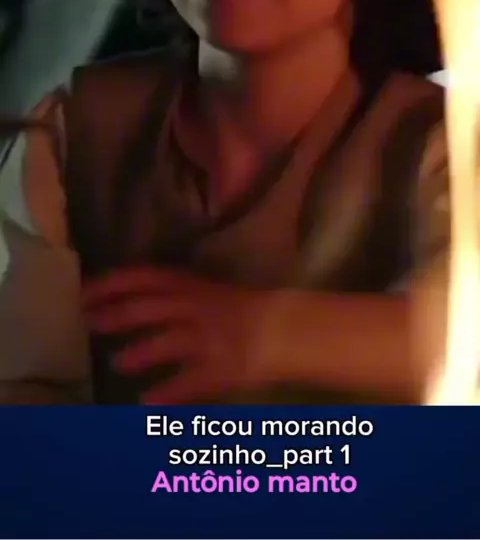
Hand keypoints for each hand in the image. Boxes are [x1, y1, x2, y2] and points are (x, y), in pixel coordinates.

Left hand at [84, 267, 268, 403]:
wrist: (286, 329)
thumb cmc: (240, 310)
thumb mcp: (204, 292)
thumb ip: (170, 297)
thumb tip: (121, 306)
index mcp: (192, 285)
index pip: (144, 277)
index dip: (111, 284)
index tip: (83, 294)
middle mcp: (197, 306)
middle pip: (149, 308)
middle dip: (115, 315)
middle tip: (89, 325)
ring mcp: (209, 338)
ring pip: (167, 342)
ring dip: (139, 352)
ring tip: (118, 363)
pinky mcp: (222, 368)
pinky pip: (190, 382)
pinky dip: (167, 393)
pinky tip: (146, 403)